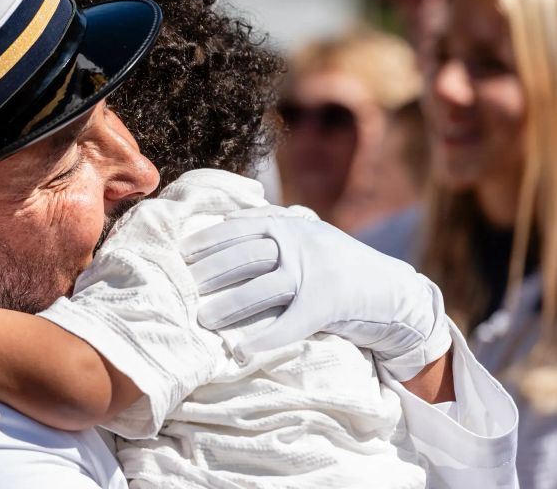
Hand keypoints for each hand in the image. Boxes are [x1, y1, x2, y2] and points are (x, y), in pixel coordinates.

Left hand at [181, 211, 451, 380]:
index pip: (236, 229)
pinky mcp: (327, 304)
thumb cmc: (337, 264)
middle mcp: (297, 243)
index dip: (206, 242)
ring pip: (260, 290)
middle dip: (208, 274)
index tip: (179, 254)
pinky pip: (289, 324)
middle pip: (242, 258)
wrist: (392, 290)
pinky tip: (242, 350)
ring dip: (228, 307)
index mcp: (287, 225)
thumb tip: (222, 220)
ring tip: (202, 320)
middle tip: (181, 289)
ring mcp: (313, 273)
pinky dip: (264, 339)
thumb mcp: (306, 234)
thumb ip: (270, 226)